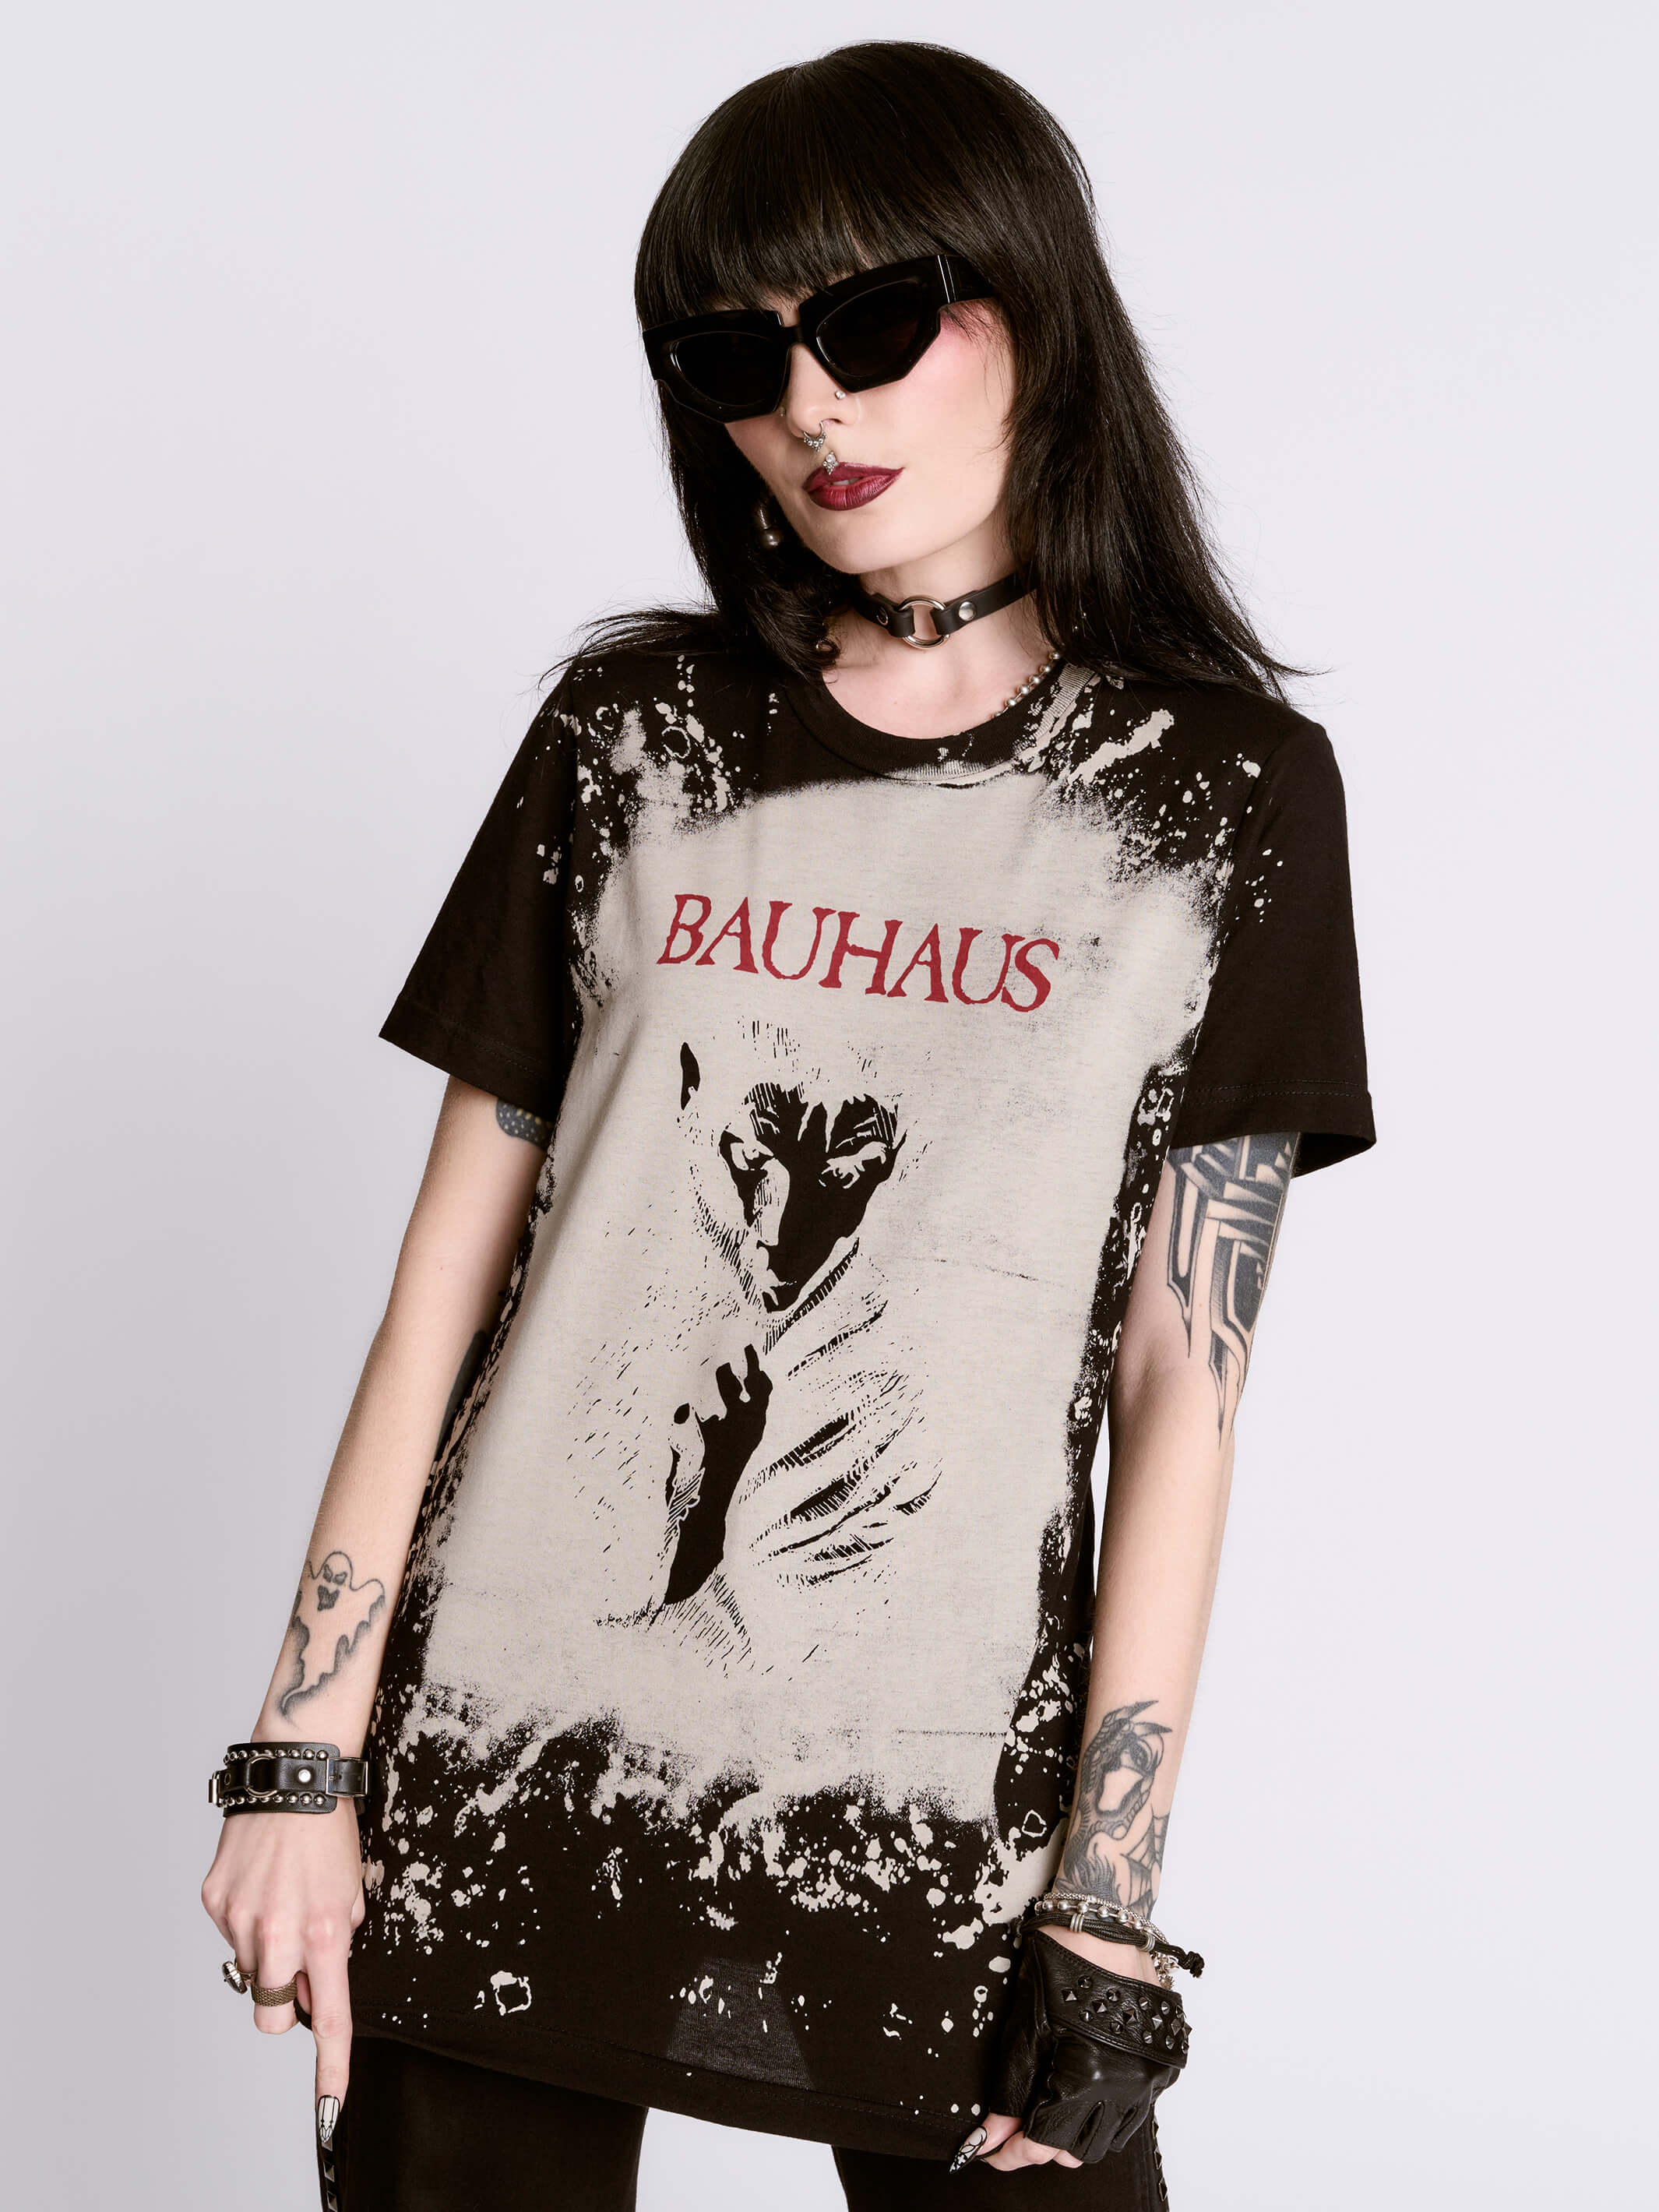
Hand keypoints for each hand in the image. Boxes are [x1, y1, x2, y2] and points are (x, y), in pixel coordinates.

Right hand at [201, 1798, 364, 2129]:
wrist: (296, 1774)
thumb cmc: (331, 1832)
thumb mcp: (353, 1891)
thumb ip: (338, 1943)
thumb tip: (313, 1982)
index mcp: (324, 1933)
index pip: (328, 2016)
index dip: (331, 2066)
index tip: (332, 2105)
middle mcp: (279, 1933)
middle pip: (272, 2016)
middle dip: (284, 2003)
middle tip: (298, 1966)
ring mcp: (240, 1919)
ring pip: (250, 1972)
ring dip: (267, 1953)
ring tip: (283, 1901)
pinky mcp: (214, 1901)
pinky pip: (230, 1934)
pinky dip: (246, 1921)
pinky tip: (262, 1883)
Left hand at [962, 1928, 1188, 2172]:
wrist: (1102, 1919)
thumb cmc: (1059, 1960)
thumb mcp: (1025, 2026)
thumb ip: (1009, 2091)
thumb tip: (989, 2139)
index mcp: (1089, 2076)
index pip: (1046, 2143)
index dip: (1013, 2154)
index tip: (991, 2155)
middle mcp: (1128, 2085)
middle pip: (1081, 2151)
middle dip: (1045, 2146)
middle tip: (1017, 2125)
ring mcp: (1151, 2077)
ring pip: (1112, 2138)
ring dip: (1078, 2133)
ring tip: (1050, 2106)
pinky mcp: (1164, 2064)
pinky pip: (1135, 2112)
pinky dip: (1107, 2112)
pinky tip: (1084, 2088)